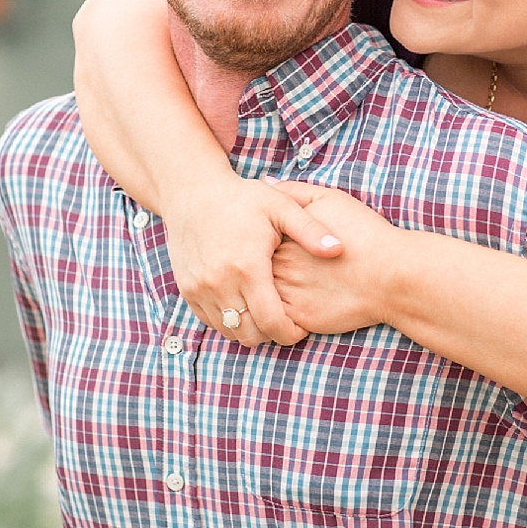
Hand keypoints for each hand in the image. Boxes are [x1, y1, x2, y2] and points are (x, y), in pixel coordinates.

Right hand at [165, 174, 344, 346]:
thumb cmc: (243, 198)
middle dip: (272, 335)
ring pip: (230, 332)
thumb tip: (338, 250)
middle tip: (286, 323)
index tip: (302, 329)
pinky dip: (229, 321)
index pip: (272, 322)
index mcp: (248, 267)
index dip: (290, 333)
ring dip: (250, 329)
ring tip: (266, 314)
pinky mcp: (188, 289)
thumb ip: (311, 231)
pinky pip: (211, 321)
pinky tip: (244, 305)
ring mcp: (200, 288)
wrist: (193, 192)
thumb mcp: (281, 206)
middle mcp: (220, 283)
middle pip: (251, 334)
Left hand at [267, 182, 402, 335]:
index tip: (263, 241)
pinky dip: (274, 313)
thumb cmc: (364, 234)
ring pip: (258, 295)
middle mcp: (280, 266)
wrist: (391, 275)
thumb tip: (266, 182)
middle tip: (265, 266)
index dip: (257, 240)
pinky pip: (274, 318)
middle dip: (253, 268)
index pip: (254, 239)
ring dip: (259, 293)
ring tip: (274, 287)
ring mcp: (287, 294)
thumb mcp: (331, 200)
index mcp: (283, 237)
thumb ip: (295, 192)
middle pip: (252, 268)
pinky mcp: (298, 318)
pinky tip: (284, 305)